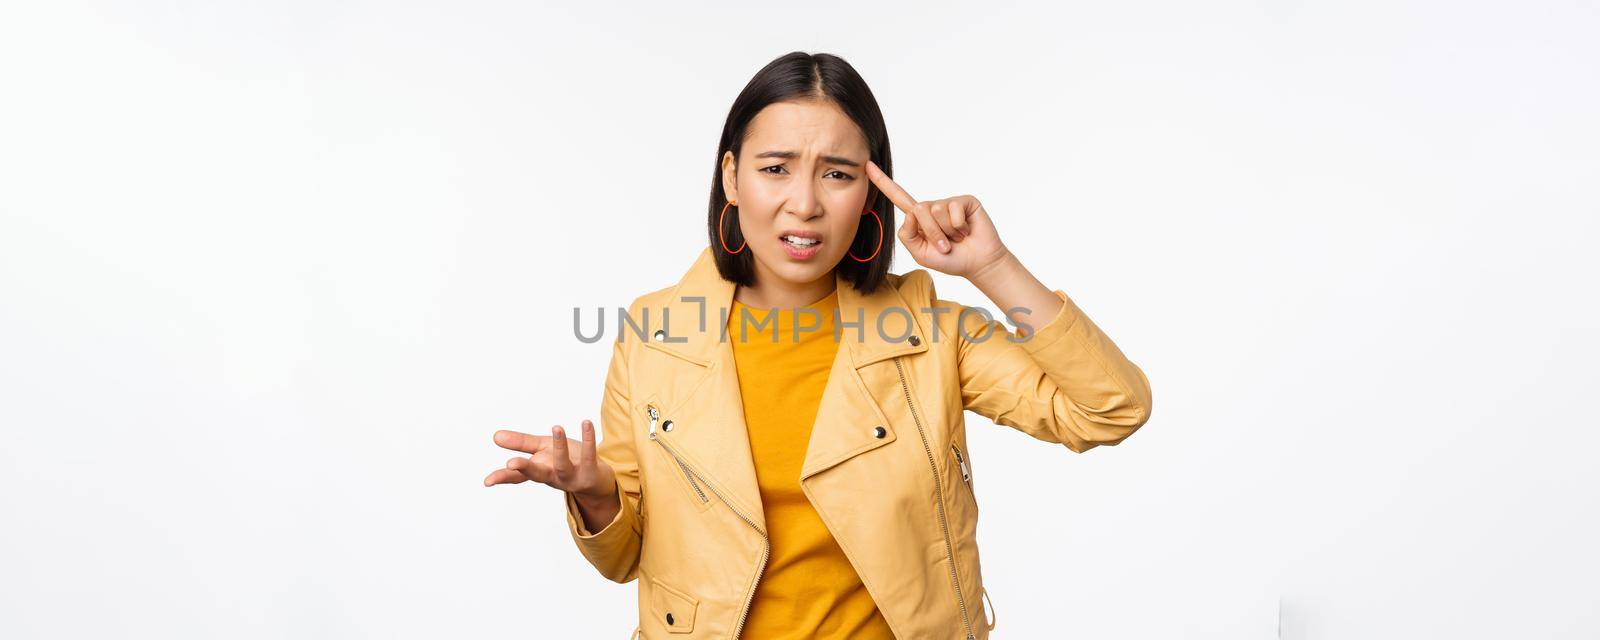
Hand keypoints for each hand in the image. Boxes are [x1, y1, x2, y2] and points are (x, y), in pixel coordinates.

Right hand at [484, 420, 616, 504]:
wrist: (597, 480)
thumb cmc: (566, 461)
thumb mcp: (542, 450)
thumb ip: (521, 443)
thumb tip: (495, 436)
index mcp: (539, 471)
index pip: (517, 476)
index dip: (502, 478)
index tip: (487, 481)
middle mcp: (553, 477)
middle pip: (537, 474)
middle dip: (525, 468)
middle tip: (511, 462)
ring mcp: (572, 477)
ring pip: (563, 465)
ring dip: (560, 447)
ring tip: (556, 427)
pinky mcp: (590, 472)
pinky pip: (589, 454)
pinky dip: (589, 439)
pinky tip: (586, 423)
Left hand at [865, 160, 1010, 278]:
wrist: (978, 263)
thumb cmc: (950, 259)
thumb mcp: (920, 254)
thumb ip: (908, 236)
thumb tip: (911, 212)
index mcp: (918, 219)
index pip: (897, 197)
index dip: (882, 182)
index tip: (867, 166)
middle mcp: (932, 207)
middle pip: (918, 211)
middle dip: (931, 233)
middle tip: (945, 245)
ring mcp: (948, 203)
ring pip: (936, 211)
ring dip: (947, 232)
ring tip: (957, 238)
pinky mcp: (964, 201)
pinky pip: (953, 210)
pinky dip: (959, 226)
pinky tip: (967, 230)